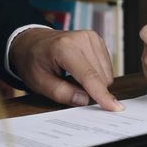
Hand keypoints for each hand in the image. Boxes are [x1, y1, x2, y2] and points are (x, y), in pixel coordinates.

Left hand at [9, 28, 123, 110]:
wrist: (31, 41)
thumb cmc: (33, 61)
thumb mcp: (39, 83)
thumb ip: (62, 93)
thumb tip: (85, 100)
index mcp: (65, 48)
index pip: (89, 76)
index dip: (102, 95)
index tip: (115, 108)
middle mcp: (82, 39)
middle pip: (101, 77)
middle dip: (90, 90)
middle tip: (70, 86)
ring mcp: (92, 37)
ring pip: (107, 74)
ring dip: (94, 82)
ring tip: (73, 77)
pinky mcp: (98, 40)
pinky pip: (106, 67)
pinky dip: (96, 74)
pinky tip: (81, 71)